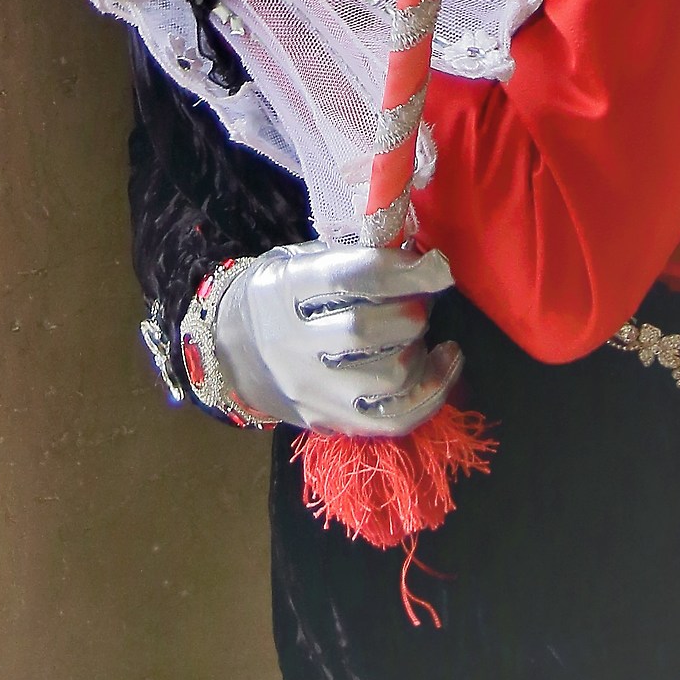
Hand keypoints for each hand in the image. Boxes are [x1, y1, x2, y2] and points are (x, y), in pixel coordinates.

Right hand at [213, 242, 461, 435]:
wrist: (236, 352)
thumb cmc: (282, 296)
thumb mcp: (300, 260)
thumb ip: (352, 258)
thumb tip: (419, 261)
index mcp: (284, 290)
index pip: (351, 279)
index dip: (402, 271)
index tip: (436, 267)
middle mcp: (293, 344)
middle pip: (368, 332)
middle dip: (410, 311)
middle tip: (418, 300)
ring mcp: (313, 390)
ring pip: (389, 377)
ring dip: (419, 348)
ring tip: (415, 333)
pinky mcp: (332, 421)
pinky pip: (397, 418)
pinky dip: (433, 390)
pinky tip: (443, 360)